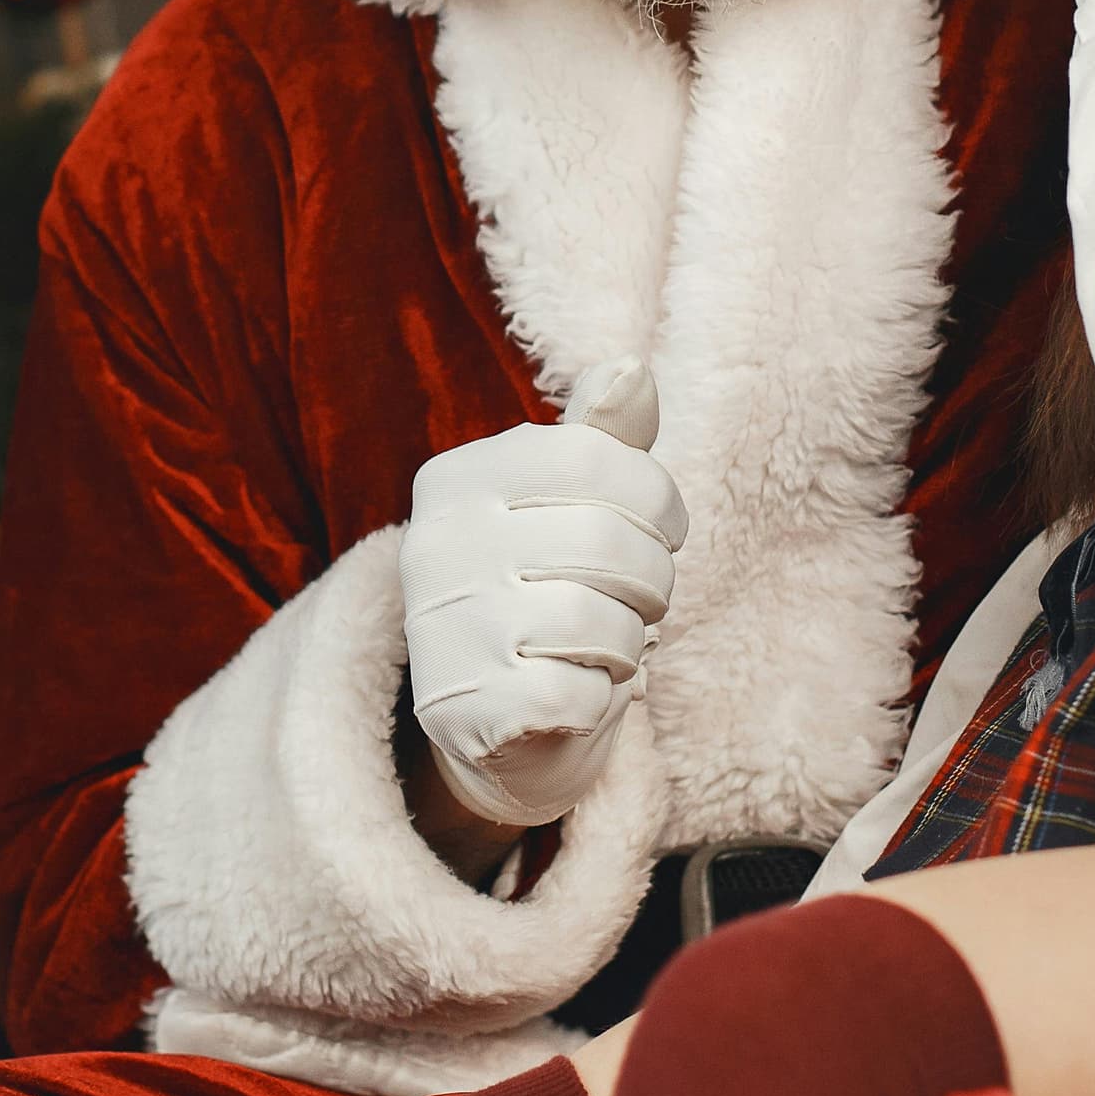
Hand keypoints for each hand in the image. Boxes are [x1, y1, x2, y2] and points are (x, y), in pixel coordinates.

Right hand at [401, 362, 684, 830]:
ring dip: (628, 643)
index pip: (601, 459)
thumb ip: (601, 436)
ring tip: (602, 646)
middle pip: (612, 542)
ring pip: (603, 622)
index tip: (656, 531)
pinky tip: (573, 695)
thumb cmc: (550, 591)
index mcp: (457, 477)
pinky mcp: (468, 709)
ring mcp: (445, 629)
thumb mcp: (571, 504)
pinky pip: (584, 694)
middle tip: (635, 600)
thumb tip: (632, 368)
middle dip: (651, 580)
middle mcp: (436, 544)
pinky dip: (601, 699)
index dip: (658, 501)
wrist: (500, 727)